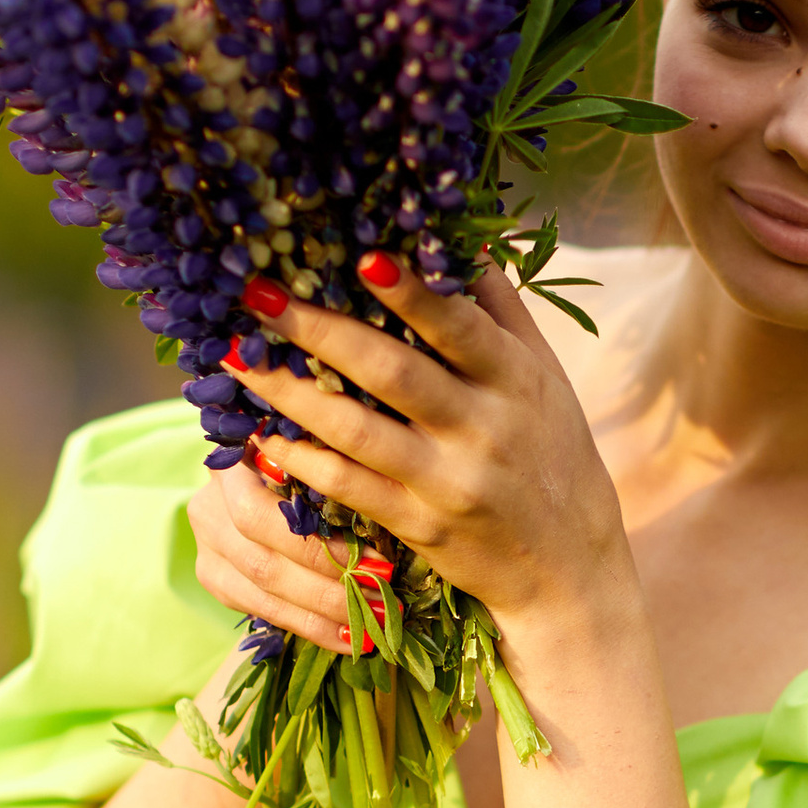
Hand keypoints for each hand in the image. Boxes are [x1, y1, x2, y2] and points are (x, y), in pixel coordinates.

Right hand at [186, 449, 380, 654]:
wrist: (255, 473)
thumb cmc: (300, 460)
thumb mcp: (311, 457)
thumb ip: (328, 479)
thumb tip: (377, 519)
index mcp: (231, 467)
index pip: (265, 517)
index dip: (321, 547)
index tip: (380, 563)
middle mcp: (207, 508)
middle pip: (265, 563)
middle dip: (330, 590)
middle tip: (383, 602)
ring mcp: (206, 547)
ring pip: (264, 593)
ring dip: (324, 615)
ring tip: (372, 627)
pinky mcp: (213, 577)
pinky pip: (262, 611)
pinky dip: (308, 626)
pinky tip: (346, 637)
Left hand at [220, 257, 635, 651]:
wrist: (569, 567)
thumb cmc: (554, 455)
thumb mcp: (545, 378)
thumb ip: (501, 311)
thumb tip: (459, 239)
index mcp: (516, 379)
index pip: (459, 326)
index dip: (412, 292)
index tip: (361, 255)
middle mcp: (483, 428)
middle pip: (392, 372)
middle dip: (319, 329)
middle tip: (257, 294)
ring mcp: (448, 481)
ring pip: (357, 431)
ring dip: (290, 393)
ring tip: (238, 360)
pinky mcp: (421, 527)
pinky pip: (350, 490)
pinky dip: (304, 463)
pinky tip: (264, 437)